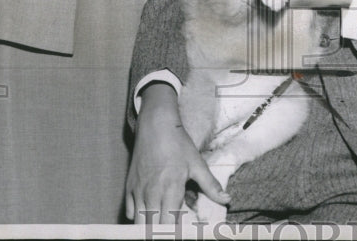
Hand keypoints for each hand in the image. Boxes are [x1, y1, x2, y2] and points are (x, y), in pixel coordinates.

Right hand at [125, 84, 229, 223]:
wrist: (156, 126)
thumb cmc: (178, 144)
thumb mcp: (197, 163)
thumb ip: (211, 185)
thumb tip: (227, 199)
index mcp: (171, 189)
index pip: (170, 224)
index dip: (175, 232)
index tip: (182, 232)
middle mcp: (152, 193)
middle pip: (153, 227)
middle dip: (162, 232)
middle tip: (171, 230)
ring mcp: (138, 190)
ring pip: (139, 222)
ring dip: (149, 227)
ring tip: (160, 225)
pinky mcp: (129, 187)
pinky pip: (129, 212)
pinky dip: (137, 217)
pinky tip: (148, 215)